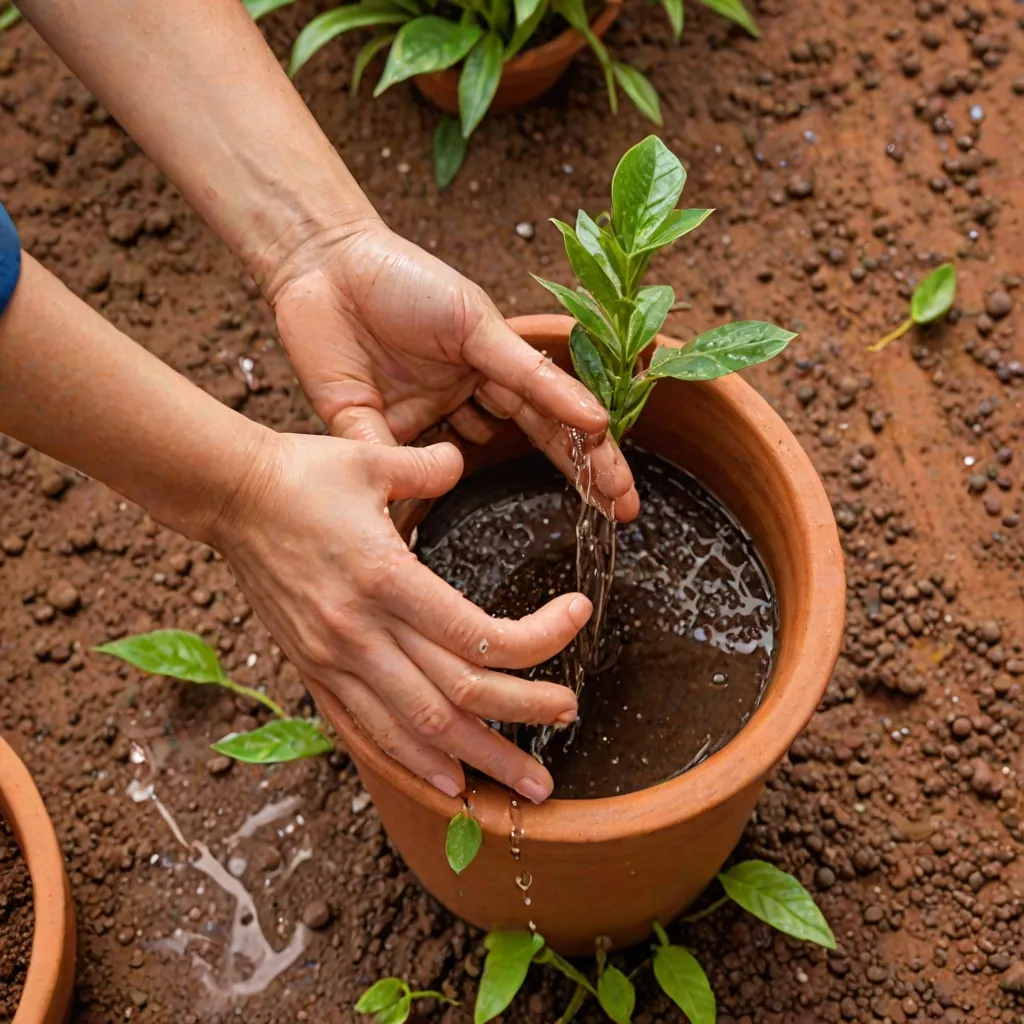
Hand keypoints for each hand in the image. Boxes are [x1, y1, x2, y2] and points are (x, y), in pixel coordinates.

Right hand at [213, 431, 591, 802]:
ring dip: (476, 761)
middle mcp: (361, 631)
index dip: (541, 638)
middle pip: (456, 695)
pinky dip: (410, 763)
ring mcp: (335, 659)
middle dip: (522, 715)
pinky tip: (447, 785)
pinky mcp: (315, 672)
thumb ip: (429, 467)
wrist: (229, 498)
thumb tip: (463, 461)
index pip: (478, 634)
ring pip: (415, 729)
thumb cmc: (302, 475)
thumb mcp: (371, 459)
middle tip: (569, 717)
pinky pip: (365, 732)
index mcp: (385, 577)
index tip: (578, 617)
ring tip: (522, 787)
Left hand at [265, 218, 639, 520]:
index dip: (592, 457)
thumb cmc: (408, 280)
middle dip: (576, 478)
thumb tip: (591, 421)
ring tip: (544, 521)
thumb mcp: (478, 325)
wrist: (325, 260)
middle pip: (528, 444)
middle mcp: (463, 398)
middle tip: (616, 516)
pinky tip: (432, 514)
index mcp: (492, 366)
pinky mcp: (366, 429)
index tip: (624, 498)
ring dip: (497, 489)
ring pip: (465, 466)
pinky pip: (393, 468)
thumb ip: (529, 377)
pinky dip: (414, 487)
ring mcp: (420, 418)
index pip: (553, 417)